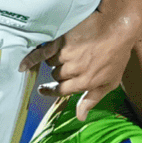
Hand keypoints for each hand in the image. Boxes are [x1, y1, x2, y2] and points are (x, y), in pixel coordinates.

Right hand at [22, 5, 140, 119]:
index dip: (51, 91)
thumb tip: (80, 117)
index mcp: (85, 82)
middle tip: (68, 62)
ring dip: (54, 60)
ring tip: (66, 51)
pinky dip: (31, 59)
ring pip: (50, 64)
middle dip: (59, 72)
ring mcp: (67, 56)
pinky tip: (24, 65)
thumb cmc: (117, 54)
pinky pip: (42, 53)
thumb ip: (92, 99)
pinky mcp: (61, 41)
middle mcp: (74, 71)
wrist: (117, 25)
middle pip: (56, 76)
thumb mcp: (110, 81)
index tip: (43, 90)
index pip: (61, 91)